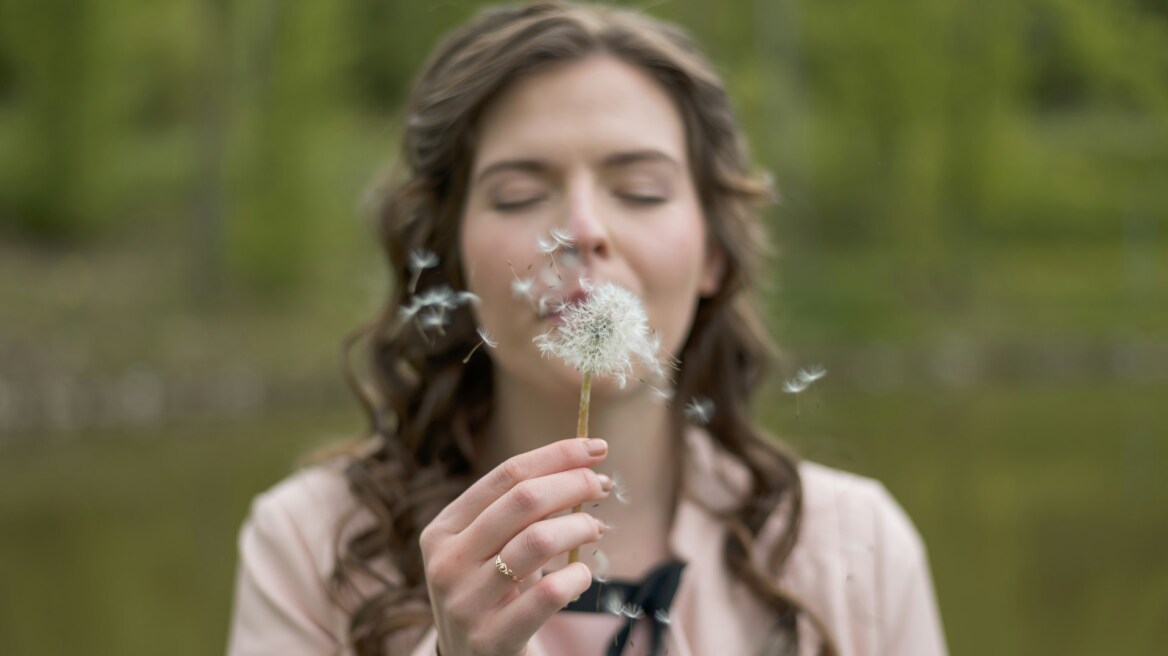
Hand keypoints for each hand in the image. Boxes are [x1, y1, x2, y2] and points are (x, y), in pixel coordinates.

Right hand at [420, 438, 611, 654]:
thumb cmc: (490, 595)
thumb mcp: (485, 550)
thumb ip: (516, 512)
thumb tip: (583, 464)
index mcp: (442, 530)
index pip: (506, 475)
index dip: (556, 455)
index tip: (596, 448)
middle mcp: (446, 562)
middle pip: (523, 500)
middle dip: (573, 484)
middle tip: (601, 486)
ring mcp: (465, 602)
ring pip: (537, 541)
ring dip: (579, 526)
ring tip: (595, 528)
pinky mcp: (491, 639)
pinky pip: (547, 594)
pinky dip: (576, 578)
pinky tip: (583, 576)